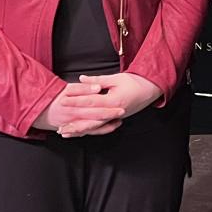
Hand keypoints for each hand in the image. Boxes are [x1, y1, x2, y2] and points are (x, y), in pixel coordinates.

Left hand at [35, 73, 161, 137]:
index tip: (63, 100)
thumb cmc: (135, 82)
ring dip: (79, 130)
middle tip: (60, 124)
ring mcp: (115, 118)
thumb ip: (97, 80)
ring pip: (94, 127)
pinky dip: (88, 130)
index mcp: (114, 100)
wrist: (151, 89)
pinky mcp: (115, 119)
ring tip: (64, 132)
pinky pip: (100, 127)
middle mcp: (114, 112)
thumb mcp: (116, 78)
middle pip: (91, 119)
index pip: (91, 101)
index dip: (76, 101)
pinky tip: (78, 132)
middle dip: (73, 121)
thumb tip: (81, 79)